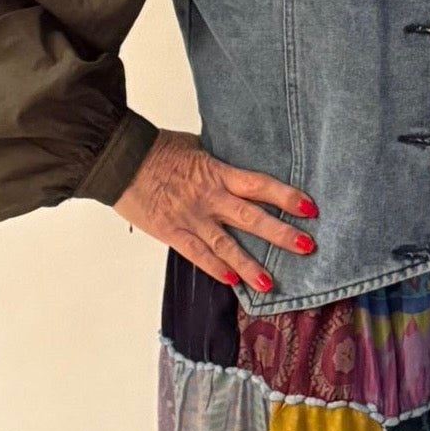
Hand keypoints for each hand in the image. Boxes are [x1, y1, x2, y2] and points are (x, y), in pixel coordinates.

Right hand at [111, 128, 318, 291]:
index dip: (287, 196)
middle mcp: (209, 197)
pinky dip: (215, 268)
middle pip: (252, 217)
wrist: (119, 158)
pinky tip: (232, 282)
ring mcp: (191, 217)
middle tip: (307, 246)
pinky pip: (196, 254)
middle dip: (281, 234)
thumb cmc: (156, 148)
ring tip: (270, 282)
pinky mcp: (171, 232)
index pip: (260, 185)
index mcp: (217, 172)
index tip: (310, 208)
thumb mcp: (196, 147)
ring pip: (226, 244)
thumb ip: (219, 164)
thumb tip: (239, 170)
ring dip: (250, 264)